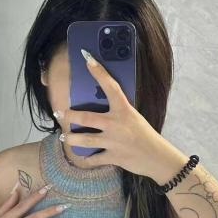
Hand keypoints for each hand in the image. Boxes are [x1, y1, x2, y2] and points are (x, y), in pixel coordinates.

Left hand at [56, 49, 185, 182]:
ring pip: (84, 139)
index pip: (111, 86)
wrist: (157, 158)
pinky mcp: (112, 157)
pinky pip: (93, 159)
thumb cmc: (146, 135)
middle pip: (86, 117)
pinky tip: (81, 156)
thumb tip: (102, 106)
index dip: (99, 72)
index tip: (87, 59)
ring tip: (64, 137)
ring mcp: (113, 142)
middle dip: (70, 115)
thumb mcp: (134, 117)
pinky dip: (86, 159)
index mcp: (124, 110)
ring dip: (71, 138)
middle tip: (60, 113)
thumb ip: (119, 112)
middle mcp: (116, 124)